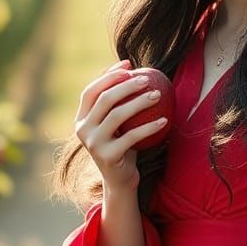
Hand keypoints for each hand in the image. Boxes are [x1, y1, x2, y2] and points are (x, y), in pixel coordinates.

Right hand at [75, 59, 168, 192]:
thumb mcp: (117, 124)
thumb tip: (134, 70)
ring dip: (140, 102)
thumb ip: (118, 103)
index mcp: (81, 119)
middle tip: (147, 80)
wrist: (120, 180)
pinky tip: (165, 120)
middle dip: (126, 85)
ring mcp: (93, 144)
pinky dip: (150, 127)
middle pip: (104, 99)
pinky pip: (132, 136)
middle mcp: (82, 130)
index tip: (129, 65)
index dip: (108, 75)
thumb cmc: (122, 146)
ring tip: (158, 95)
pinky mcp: (107, 156)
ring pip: (117, 115)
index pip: (91, 90)